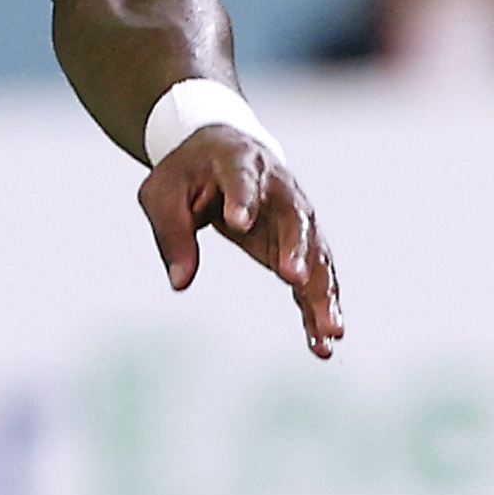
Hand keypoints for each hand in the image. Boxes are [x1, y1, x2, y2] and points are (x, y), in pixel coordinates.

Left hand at [141, 126, 342, 358]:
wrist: (224, 152)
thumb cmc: (190, 172)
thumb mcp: (163, 195)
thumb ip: (172, 235)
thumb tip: (180, 282)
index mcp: (240, 164)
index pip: (243, 181)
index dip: (243, 199)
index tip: (239, 222)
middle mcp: (280, 190)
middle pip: (295, 220)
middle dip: (298, 250)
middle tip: (296, 279)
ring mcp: (296, 219)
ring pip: (316, 255)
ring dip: (323, 293)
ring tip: (330, 330)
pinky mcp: (297, 246)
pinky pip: (313, 278)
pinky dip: (318, 308)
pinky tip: (322, 342)